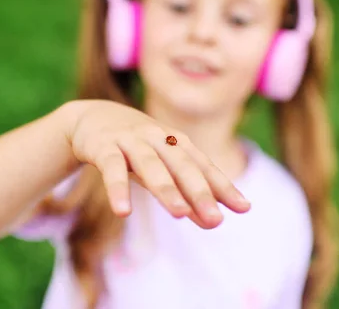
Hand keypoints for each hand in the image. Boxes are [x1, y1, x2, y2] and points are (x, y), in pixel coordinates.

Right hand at [62, 100, 250, 228]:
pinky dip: (117, 188)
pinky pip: (111, 167)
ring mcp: (131, 140)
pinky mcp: (103, 145)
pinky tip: (123, 212)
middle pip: (182, 165)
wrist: (93, 116)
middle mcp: (158, 138)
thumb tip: (214, 221)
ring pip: (150, 165)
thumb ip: (186, 194)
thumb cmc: (138, 147)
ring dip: (166, 189)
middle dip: (200, 192)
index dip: (224, 187)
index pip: (204, 166)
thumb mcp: (163, 168)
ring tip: (180, 214)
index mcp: (177, 142)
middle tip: (216, 220)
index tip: (244, 208)